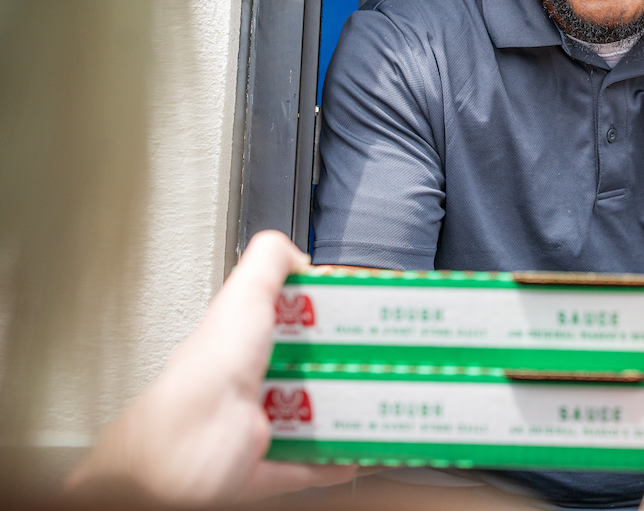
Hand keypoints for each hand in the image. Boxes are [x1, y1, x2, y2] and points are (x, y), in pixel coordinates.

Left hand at [65, 230, 356, 502]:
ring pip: (315, 416)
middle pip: (313, 369)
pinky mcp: (267, 464)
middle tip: (383, 360)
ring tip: (380, 402)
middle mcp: (253, 380)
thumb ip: (268, 262)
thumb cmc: (207, 372)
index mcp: (246, 339)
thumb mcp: (243, 295)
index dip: (332, 316)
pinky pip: (310, 464)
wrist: (186, 448)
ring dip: (348, 413)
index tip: (365, 314)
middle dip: (349, 367)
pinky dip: (336, 461)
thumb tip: (298, 253)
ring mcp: (260, 424)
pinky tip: (360, 452)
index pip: (295, 320)